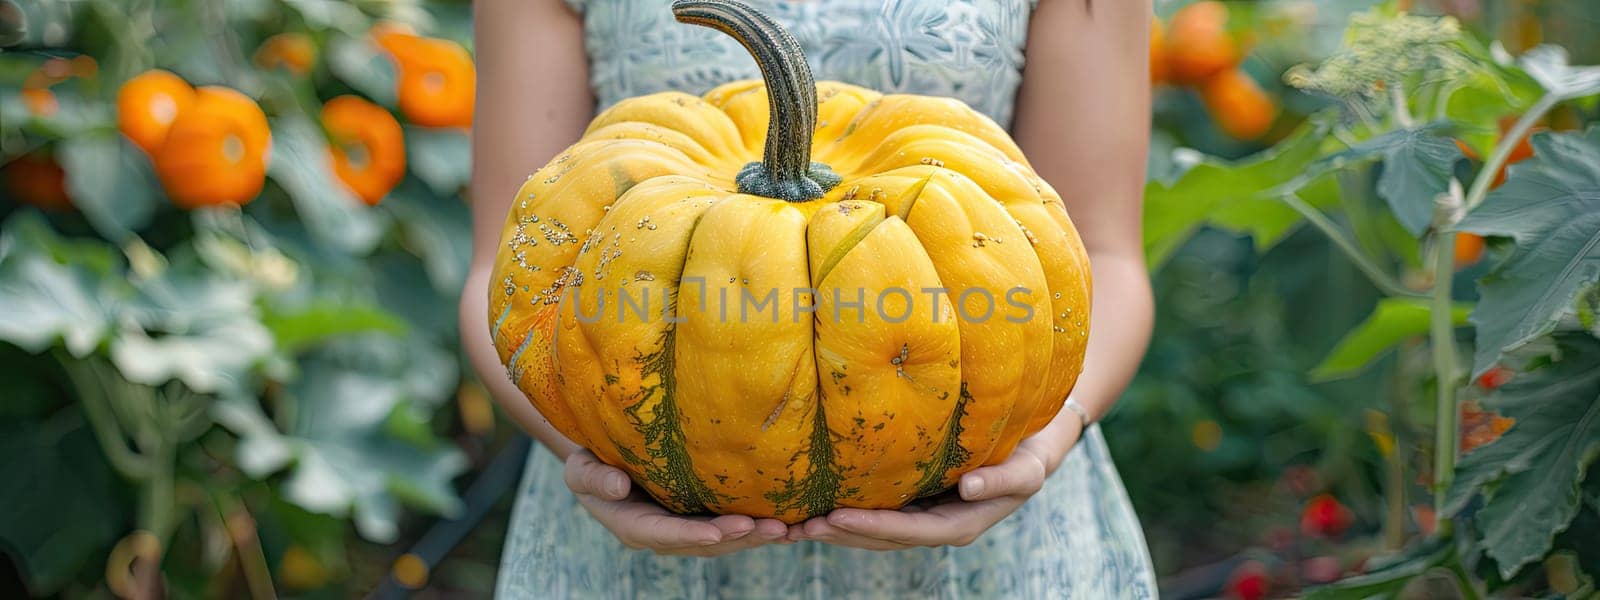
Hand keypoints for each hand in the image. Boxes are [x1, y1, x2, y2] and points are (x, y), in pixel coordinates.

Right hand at [564, 450, 789, 555]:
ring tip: (788, 529)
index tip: (718, 530)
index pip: (664, 534)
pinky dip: (757, 528)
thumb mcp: (580, 469)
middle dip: (739, 538)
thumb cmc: (590, 462)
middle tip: (773, 529)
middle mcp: (663, 534)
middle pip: (704, 543)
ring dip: (755, 536)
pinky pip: (731, 526)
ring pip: (723, 540)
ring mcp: (684, 528)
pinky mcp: (701, 517)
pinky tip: (789, 524)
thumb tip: (618, 487)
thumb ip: (593, 479)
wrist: (604, 461)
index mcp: (634, 526)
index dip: (691, 534)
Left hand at [789, 420, 1082, 549]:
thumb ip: (1000, 481)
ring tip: (797, 523)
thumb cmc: (1030, 455)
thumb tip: (967, 487)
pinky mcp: (914, 501)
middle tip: (800, 526)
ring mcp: (923, 516)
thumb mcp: (1026, 470)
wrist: (1032, 448)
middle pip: (883, 538)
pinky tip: (817, 504)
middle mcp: (936, 526)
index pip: (908, 531)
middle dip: (843, 533)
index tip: (837, 518)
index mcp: (959, 526)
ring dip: (838, 529)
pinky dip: (848, 512)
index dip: (873, 527)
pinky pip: (877, 511)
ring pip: (874, 530)